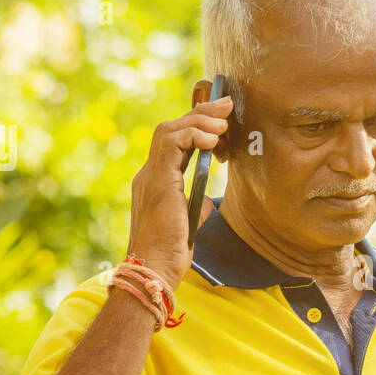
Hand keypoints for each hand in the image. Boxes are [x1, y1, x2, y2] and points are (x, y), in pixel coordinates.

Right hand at [126, 89, 232, 288]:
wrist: (155, 269)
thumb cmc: (170, 254)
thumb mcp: (189, 225)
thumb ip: (194, 207)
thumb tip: (206, 200)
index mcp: (155, 182)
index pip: (173, 142)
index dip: (195, 126)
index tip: (219, 119)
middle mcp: (149, 174)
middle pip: (171, 129)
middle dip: (200, 112)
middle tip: (226, 105)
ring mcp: (150, 175)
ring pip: (170, 130)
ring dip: (199, 120)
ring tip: (223, 122)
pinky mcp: (158, 180)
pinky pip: (172, 142)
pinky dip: (193, 134)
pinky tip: (213, 139)